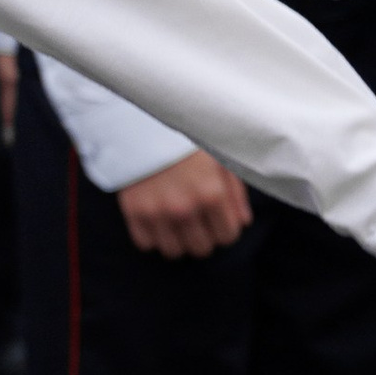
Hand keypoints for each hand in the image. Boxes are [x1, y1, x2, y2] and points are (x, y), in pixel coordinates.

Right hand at [118, 149, 252, 257]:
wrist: (143, 122)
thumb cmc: (187, 139)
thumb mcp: (219, 157)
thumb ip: (235, 192)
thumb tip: (242, 222)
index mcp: (211, 193)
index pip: (227, 236)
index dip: (225, 228)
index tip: (218, 218)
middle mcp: (185, 208)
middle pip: (201, 249)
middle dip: (203, 236)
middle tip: (197, 220)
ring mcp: (157, 212)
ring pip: (174, 252)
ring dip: (177, 240)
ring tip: (176, 222)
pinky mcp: (133, 211)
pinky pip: (146, 243)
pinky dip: (152, 235)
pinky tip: (156, 219)